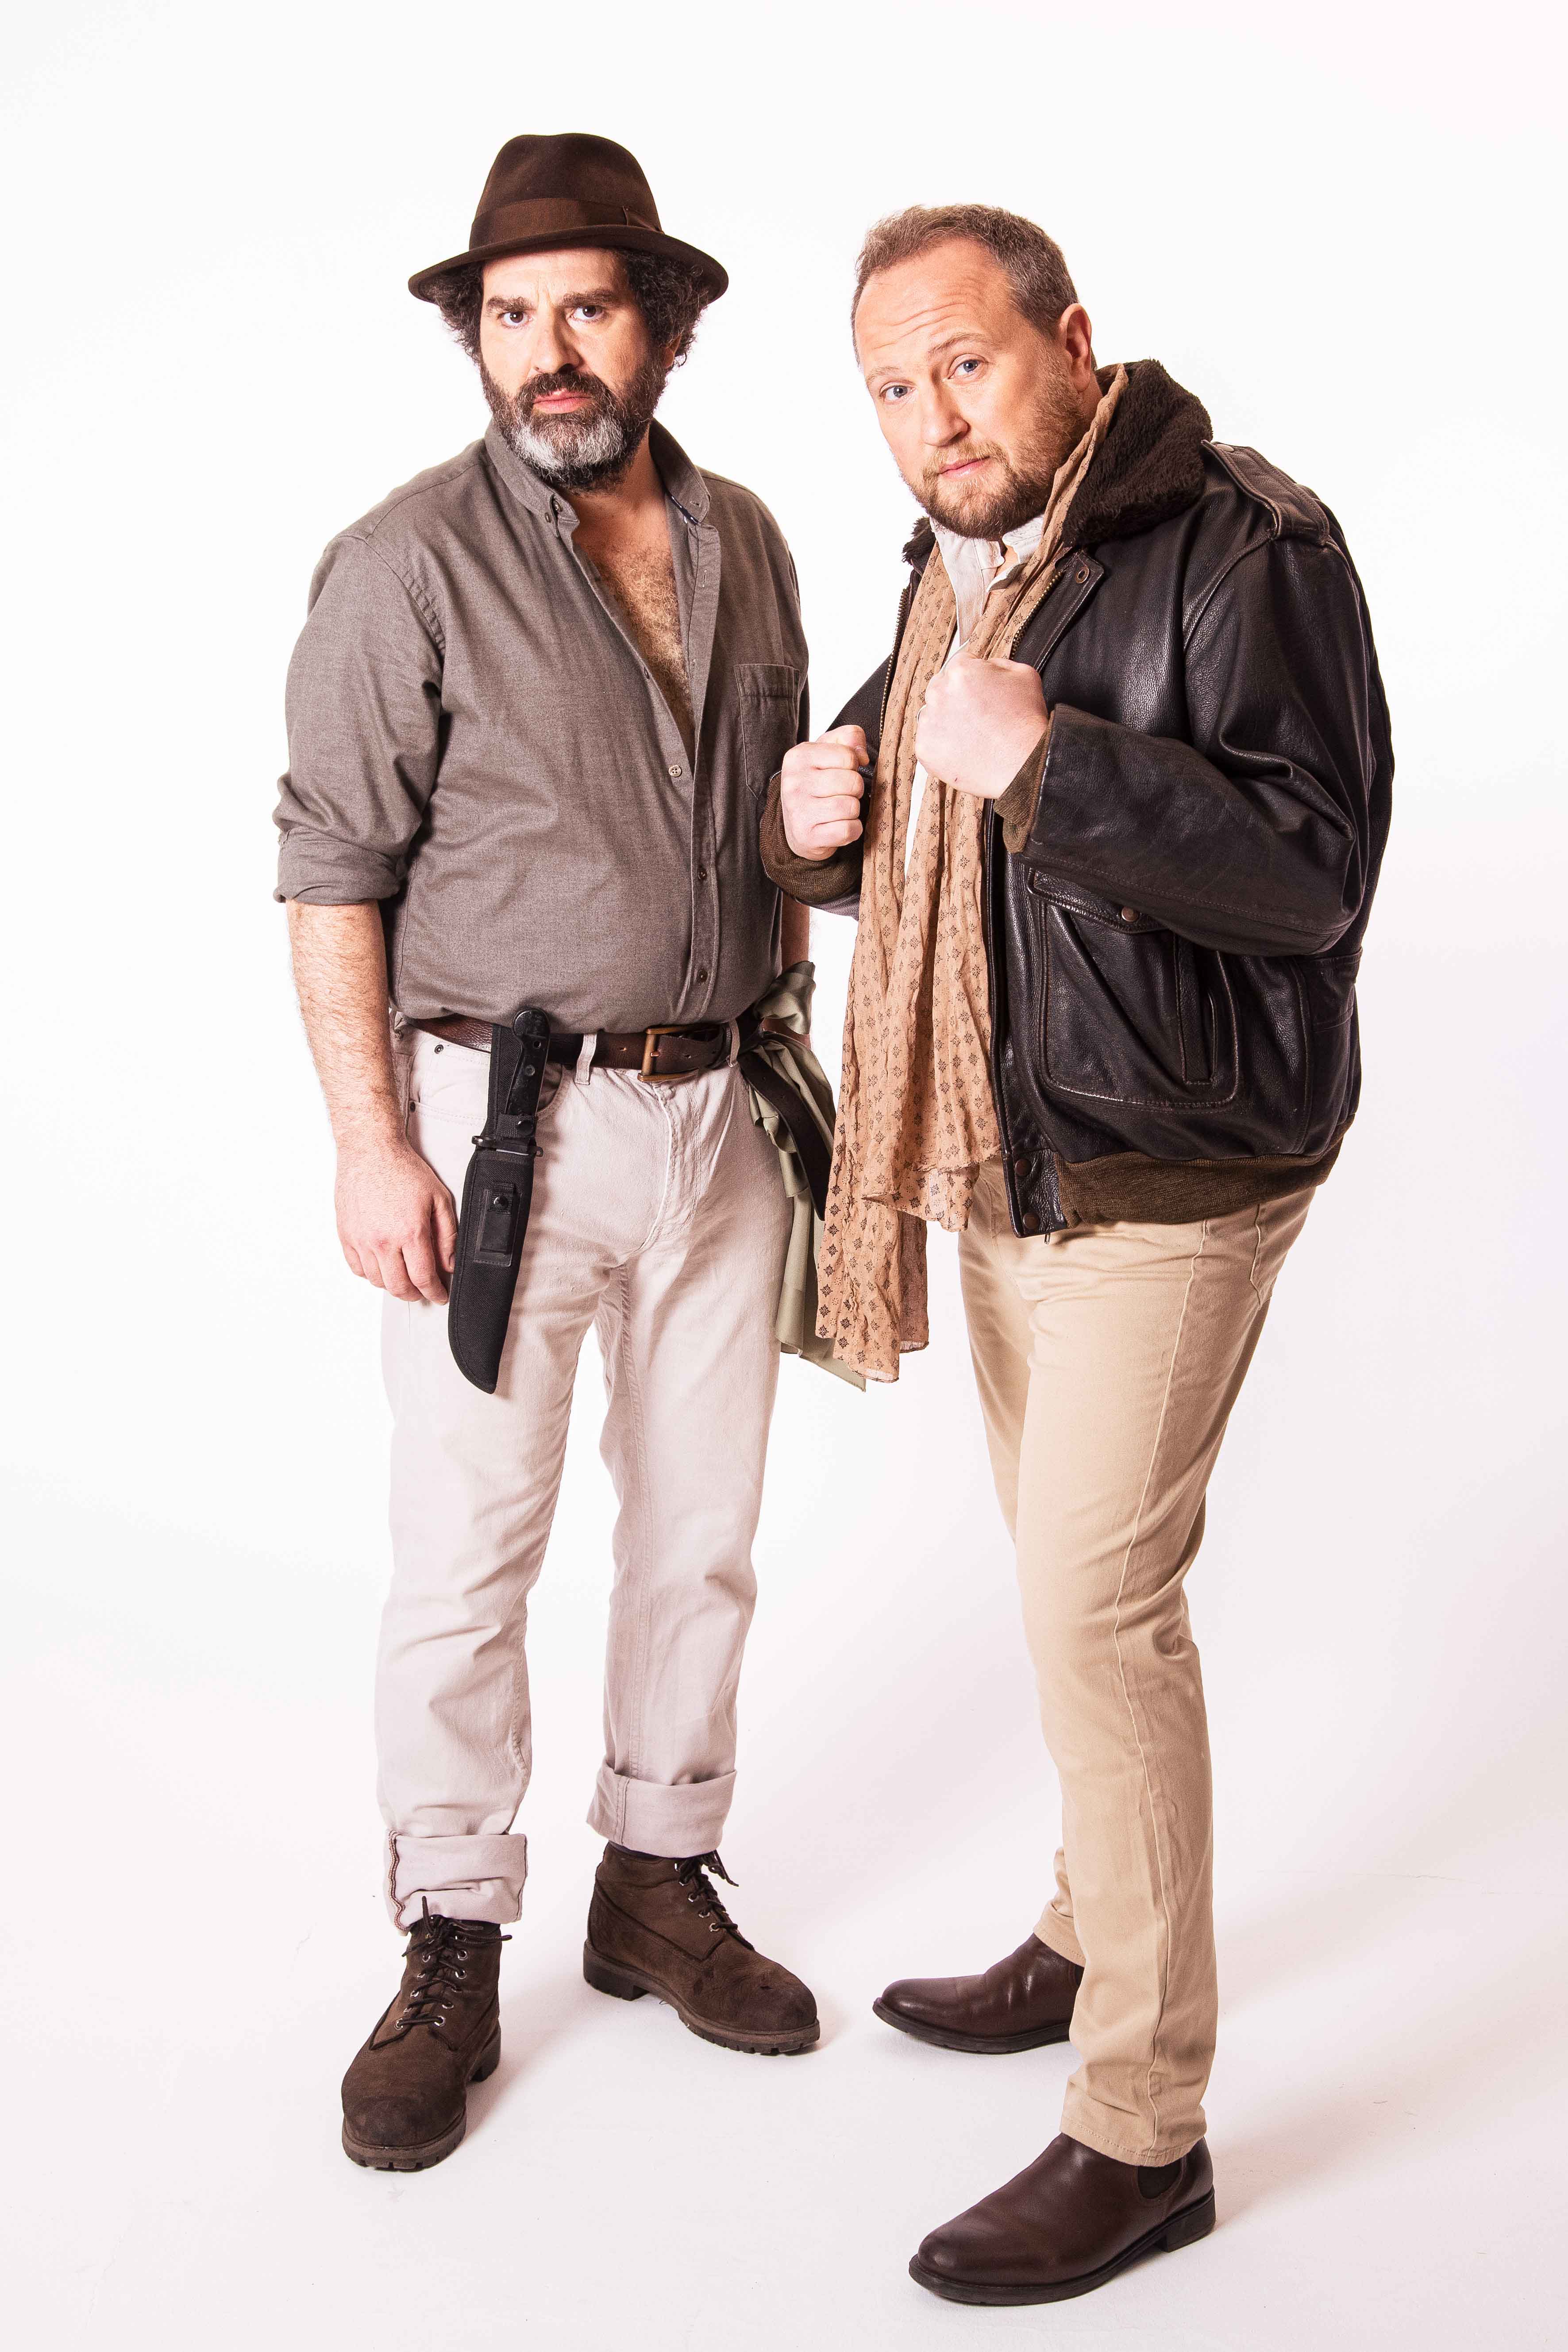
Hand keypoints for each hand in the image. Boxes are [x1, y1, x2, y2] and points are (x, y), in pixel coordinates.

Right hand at [335, 1135, 457, 1303]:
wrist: (370, 1150)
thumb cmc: (403, 1169)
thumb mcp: (439, 1199)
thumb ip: (448, 1234)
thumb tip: (449, 1263)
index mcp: (409, 1232)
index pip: (423, 1278)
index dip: (434, 1293)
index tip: (439, 1296)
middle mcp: (383, 1240)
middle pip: (398, 1286)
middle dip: (415, 1294)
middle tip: (423, 1290)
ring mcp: (361, 1239)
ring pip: (377, 1280)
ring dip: (393, 1285)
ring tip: (404, 1277)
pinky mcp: (346, 1235)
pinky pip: (357, 1268)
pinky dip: (371, 1274)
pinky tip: (382, 1266)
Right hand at [780, 724, 867, 861]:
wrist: (796, 824)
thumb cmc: (817, 782)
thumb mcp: (828, 751)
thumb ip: (849, 737)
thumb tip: (863, 756)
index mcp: (798, 756)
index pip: (848, 756)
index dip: (853, 766)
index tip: (842, 773)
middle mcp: (794, 782)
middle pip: (853, 782)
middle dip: (855, 789)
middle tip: (843, 794)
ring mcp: (799, 810)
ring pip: (851, 807)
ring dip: (853, 810)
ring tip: (840, 809)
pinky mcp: (807, 836)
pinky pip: (848, 830)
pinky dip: (852, 830)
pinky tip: (840, 825)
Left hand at [915, 654, 1048, 799]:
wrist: (1023, 764)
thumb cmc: (1026, 721)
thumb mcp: (1023, 674)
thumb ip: (998, 663)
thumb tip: (985, 665)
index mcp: (960, 670)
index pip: (959, 664)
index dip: (974, 678)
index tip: (981, 692)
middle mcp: (939, 692)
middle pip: (941, 688)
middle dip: (957, 698)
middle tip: (978, 716)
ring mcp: (929, 722)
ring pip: (933, 715)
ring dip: (948, 721)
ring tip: (972, 735)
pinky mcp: (924, 748)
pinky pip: (929, 741)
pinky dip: (943, 745)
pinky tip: (964, 749)